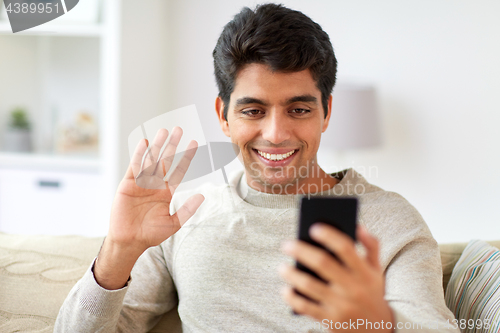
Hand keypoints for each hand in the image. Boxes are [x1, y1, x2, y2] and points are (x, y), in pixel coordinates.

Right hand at [95, 127, 203, 289]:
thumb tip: (202, 195)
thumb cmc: (151, 234)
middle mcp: (155, 184)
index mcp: (166, 192)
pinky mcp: (128, 184)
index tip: (194, 143)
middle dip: (172, 145)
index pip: (179, 170)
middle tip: (178, 129)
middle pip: (165, 160)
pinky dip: (139, 154)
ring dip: (157, 146)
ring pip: (151, 160)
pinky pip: (135, 166)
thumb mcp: (173, 223)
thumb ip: (187, 209)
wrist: (130, 241)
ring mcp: (141, 183)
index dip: (186, 157)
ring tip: (163, 131)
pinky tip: (145, 143)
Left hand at [279, 224, 393, 331]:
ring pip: (310, 285)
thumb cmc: (371, 292)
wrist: (378, 330)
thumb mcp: (376, 270)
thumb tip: (357, 224)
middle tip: (286, 244)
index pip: (345, 248)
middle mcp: (353, 288)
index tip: (313, 228)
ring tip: (281, 267)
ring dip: (291, 274)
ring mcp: (341, 305)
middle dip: (301, 251)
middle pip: (323, 263)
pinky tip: (285, 289)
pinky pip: (305, 307)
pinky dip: (292, 297)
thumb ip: (370, 245)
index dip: (329, 236)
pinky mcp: (330, 320)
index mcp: (364, 272)